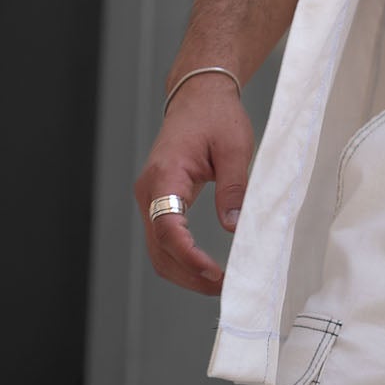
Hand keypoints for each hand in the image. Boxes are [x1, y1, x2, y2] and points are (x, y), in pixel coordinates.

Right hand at [133, 80, 254, 294]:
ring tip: (216, 283)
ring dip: (183, 271)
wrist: (198, 97)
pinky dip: (180, 258)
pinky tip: (204, 267)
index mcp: (165, 175)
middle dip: (188, 274)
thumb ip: (233, 188)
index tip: (214, 274)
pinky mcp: (158, 201)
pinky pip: (163, 238)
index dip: (189, 257)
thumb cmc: (217, 116)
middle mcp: (149, 190)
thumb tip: (233, 228)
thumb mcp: (234, 147)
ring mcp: (150, 197)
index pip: (168, 228)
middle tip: (223, 288)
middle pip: (159, 248)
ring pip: (158, 249)